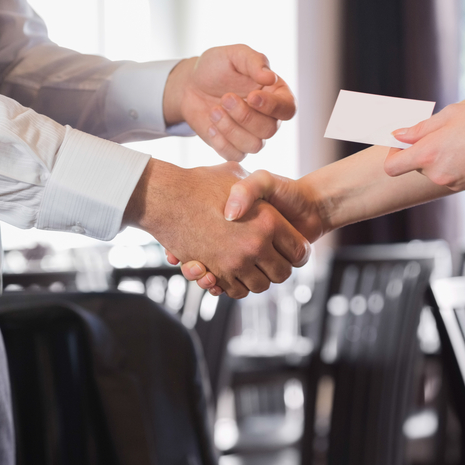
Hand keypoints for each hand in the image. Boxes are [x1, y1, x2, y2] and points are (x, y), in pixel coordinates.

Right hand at [123, 160, 310, 298]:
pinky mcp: (215, 273)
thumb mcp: (236, 174)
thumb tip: (270, 204)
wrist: (165, 196)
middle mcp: (255, 244)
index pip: (299, 251)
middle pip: (282, 274)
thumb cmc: (201, 182)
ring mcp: (235, 262)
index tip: (292, 251)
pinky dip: (236, 286)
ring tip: (252, 265)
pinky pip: (235, 290)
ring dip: (258, 279)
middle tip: (273, 260)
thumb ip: (256, 186)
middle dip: (279, 269)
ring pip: (260, 286)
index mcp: (268, 220)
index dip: (298, 252)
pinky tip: (234, 272)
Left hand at [163, 45, 295, 161]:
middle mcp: (268, 118)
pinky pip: (235, 155)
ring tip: (213, 111)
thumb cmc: (216, 67)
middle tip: (225, 98)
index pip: (287, 108)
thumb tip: (270, 77)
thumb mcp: (234, 55)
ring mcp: (252, 135)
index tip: (252, 96)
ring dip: (231, 129)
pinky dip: (221, 142)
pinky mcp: (234, 147)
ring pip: (254, 146)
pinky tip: (210, 125)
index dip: (272, 107)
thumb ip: (254, 61)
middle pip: (270, 130)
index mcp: (275, 94)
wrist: (190, 85)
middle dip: (245, 116)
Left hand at [382, 103, 464, 189]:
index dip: (392, 153)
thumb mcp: (451, 115)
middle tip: (443, 131)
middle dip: (422, 150)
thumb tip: (398, 136)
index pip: (392, 166)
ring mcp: (453, 183)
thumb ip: (420, 128)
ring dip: (441, 156)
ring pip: (435, 170)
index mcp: (428, 155)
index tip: (400, 142)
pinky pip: (452, 174)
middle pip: (415, 166)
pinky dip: (456, 163)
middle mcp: (437, 174)